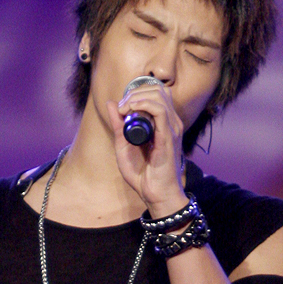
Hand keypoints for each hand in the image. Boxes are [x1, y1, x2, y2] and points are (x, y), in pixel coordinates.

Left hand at [107, 85, 187, 216]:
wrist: (155, 194)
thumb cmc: (143, 175)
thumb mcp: (123, 146)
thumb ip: (118, 125)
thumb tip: (111, 103)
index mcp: (163, 123)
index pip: (155, 92)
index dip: (136, 92)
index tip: (121, 106)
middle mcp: (170, 122)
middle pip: (157, 89)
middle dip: (135, 92)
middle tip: (121, 107)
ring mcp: (172, 128)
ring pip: (159, 95)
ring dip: (137, 97)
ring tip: (124, 109)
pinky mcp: (168, 136)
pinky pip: (159, 110)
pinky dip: (143, 104)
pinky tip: (131, 111)